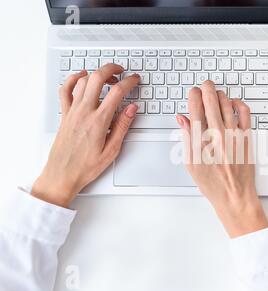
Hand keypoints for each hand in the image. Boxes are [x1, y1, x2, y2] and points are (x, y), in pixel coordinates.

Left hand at [32, 64, 139, 207]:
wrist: (62, 175)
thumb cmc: (85, 167)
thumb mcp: (112, 150)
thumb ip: (122, 126)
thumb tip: (131, 109)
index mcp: (99, 122)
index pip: (117, 92)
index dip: (129, 82)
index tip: (134, 80)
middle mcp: (84, 113)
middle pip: (97, 78)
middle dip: (111, 69)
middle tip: (121, 71)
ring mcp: (72, 111)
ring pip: (83, 81)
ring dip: (96, 74)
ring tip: (107, 78)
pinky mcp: (65, 114)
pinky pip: (65, 90)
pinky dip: (73, 79)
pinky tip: (81, 77)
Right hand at [176, 81, 267, 237]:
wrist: (234, 196)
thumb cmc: (212, 183)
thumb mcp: (191, 163)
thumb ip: (186, 138)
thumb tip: (182, 119)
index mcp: (201, 140)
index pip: (195, 108)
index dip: (193, 95)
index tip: (193, 92)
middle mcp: (217, 135)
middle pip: (211, 100)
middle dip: (206, 88)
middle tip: (205, 85)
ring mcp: (233, 135)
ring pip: (227, 103)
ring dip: (220, 95)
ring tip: (216, 95)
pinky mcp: (246, 137)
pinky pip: (245, 113)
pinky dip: (239, 104)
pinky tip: (234, 103)